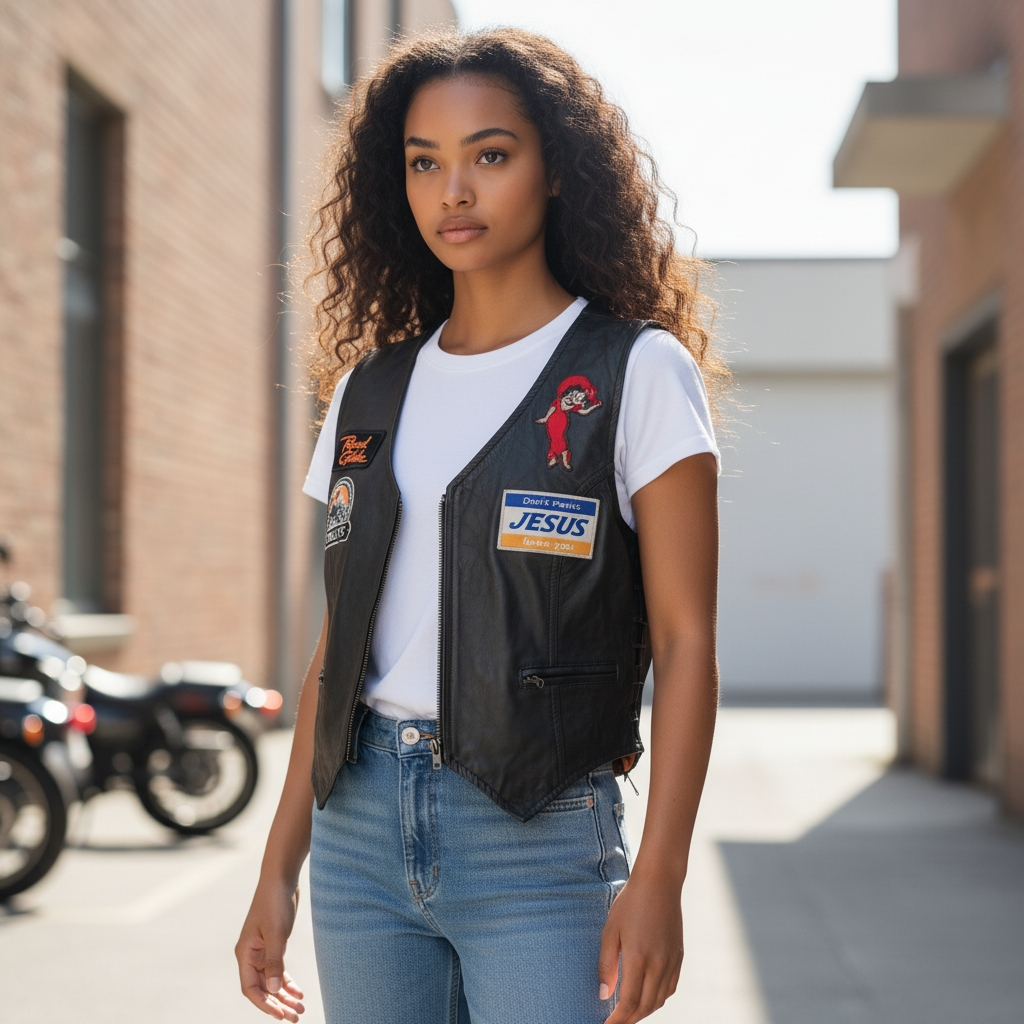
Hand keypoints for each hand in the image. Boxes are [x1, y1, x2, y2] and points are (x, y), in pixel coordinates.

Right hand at [235, 878, 306, 1020]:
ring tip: (300, 1008)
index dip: (265, 1004)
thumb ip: (275, 962)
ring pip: (272, 980)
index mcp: (245, 954)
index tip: (280, 1015)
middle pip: (262, 988)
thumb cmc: (275, 902)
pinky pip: (279, 969)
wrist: (281, 878)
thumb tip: (274, 990)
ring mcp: (262, 950)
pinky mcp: (274, 944)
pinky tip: (299, 991)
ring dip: (284, 995)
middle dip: (278, 1004)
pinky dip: (288, 981)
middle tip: (296, 1017)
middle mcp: (251, 955)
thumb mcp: (277, 933)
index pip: (251, 988)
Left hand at [598, 872, 683, 1023]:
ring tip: (628, 1012)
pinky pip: (670, 988)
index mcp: (639, 957)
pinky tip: (646, 996)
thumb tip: (604, 995)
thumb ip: (607, 965)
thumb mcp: (611, 930)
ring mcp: (672, 961)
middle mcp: (659, 964)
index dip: (618, 1020)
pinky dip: (658, 998)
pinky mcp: (679, 956)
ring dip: (644, 1011)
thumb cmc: (630, 903)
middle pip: (645, 1007)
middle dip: (630, 1019)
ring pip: (659, 1000)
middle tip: (615, 1022)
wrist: (659, 883)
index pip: (629, 1003)